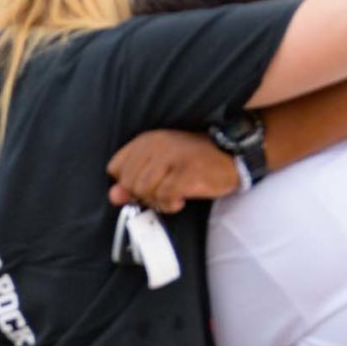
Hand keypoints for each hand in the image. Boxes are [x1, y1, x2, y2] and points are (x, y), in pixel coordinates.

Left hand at [106, 130, 239, 211]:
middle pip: (128, 183)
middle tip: (162, 193)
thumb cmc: (194, 162)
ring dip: (158, 201)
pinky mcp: (187, 172)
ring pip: (145, 191)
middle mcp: (157, 145)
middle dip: (142, 195)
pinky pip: (165, 197)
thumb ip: (134, 179)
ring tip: (173, 196)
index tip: (144, 185)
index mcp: (147, 140)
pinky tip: (181, 199)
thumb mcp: (161, 166)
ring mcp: (173, 157)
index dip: (127, 183)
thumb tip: (114, 196)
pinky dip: (171, 204)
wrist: (232, 156)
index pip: (115, 168)